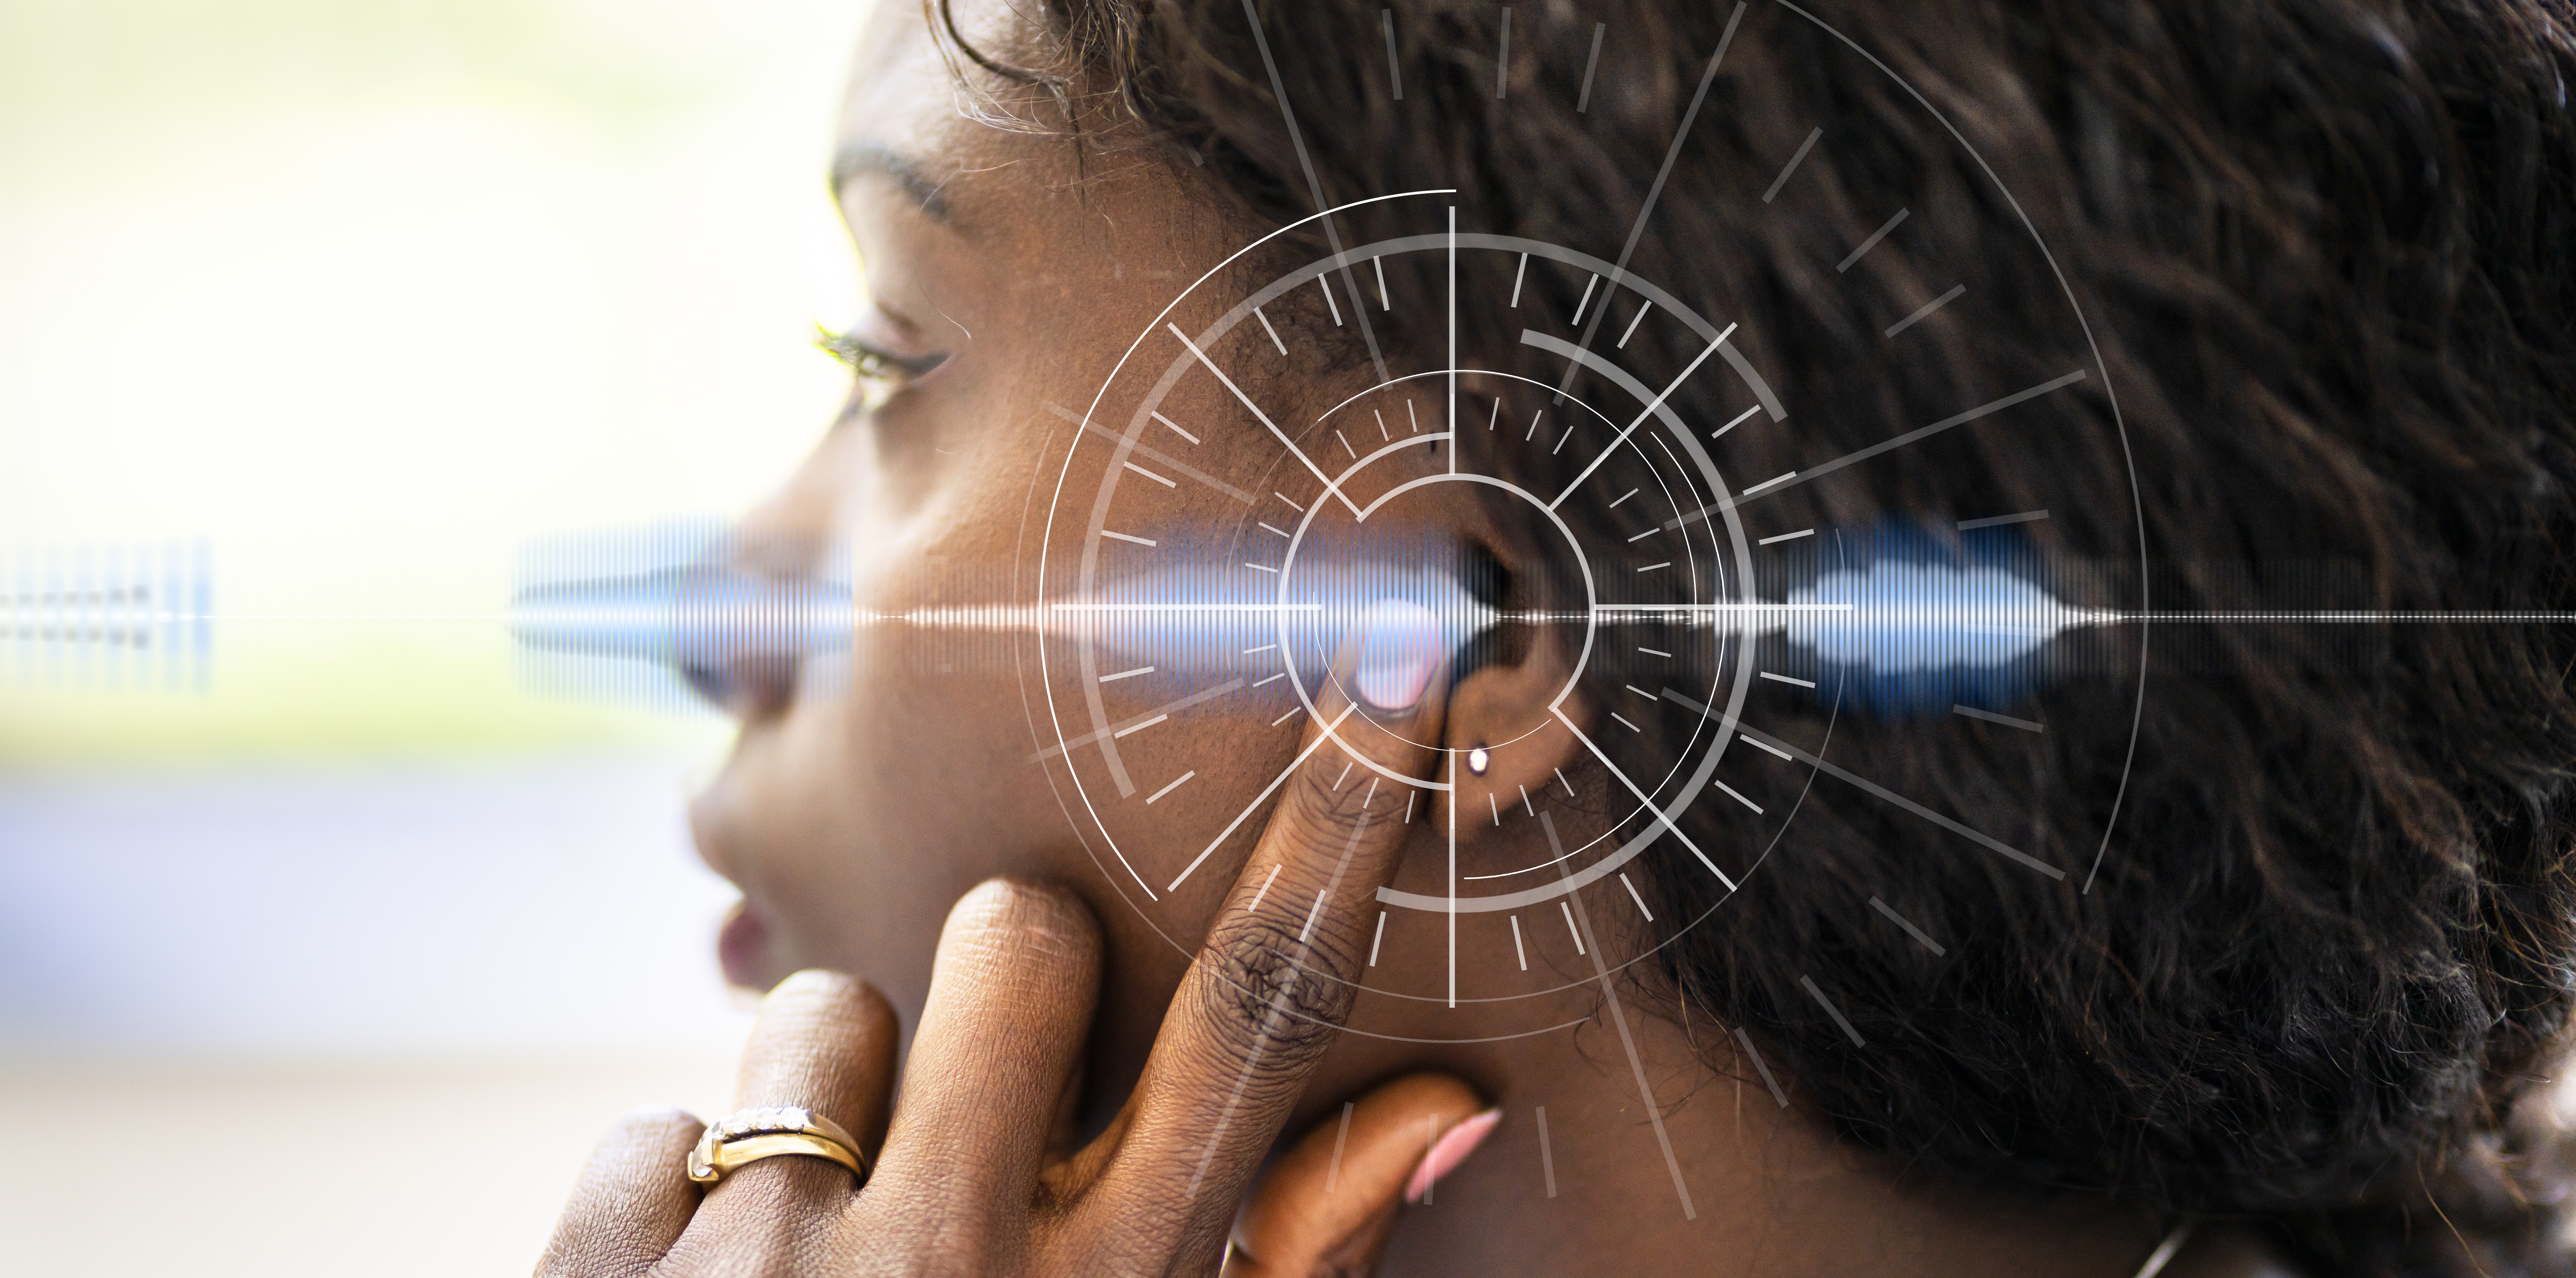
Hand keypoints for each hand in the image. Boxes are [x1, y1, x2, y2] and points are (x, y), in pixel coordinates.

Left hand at [539, 600, 1498, 1275]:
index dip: (1344, 839)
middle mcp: (951, 1270)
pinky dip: (675, 1207)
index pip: (1262, 1024)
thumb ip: (1286, 1264)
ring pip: (817, 1014)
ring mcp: (763, 1270)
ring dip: (825, 1110)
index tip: (1399, 673)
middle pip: (1021, 935)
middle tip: (979, 1104)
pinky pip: (650, 1125)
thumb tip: (1443, 1108)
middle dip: (1008, 977)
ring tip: (822, 1248)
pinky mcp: (601, 1271)